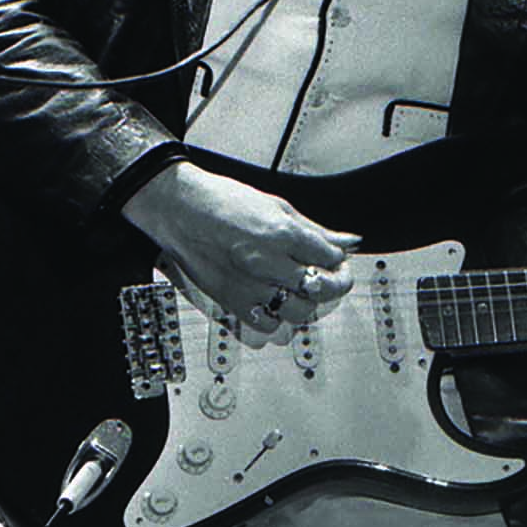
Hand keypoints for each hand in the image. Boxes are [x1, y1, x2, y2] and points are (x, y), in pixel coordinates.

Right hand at [122, 162, 359, 331]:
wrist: (180, 209)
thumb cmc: (222, 201)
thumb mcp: (276, 205)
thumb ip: (315, 229)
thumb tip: (347, 241)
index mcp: (281, 232)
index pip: (330, 258)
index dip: (339, 260)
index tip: (338, 259)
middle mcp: (267, 262)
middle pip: (320, 288)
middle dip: (334, 284)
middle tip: (332, 278)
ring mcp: (248, 285)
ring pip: (298, 312)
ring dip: (308, 303)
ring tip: (303, 290)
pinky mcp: (231, 302)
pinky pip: (267, 325)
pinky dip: (278, 318)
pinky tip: (276, 301)